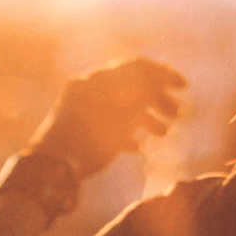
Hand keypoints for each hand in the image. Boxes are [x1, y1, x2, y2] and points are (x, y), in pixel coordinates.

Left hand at [27, 57, 186, 178]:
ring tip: (164, 134)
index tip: (184, 87)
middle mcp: (90, 89)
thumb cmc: (89, 139)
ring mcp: (84, 109)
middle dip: (158, 100)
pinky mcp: (80, 130)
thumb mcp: (122, 112)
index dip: (163, 73)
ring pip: (121, 107)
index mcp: (97, 79)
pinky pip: (108, 125)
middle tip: (179, 114)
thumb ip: (142, 91)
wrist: (52, 169)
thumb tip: (161, 75)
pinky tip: (138, 147)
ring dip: (147, 118)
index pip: (136, 66)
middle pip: (131, 87)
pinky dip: (126, 132)